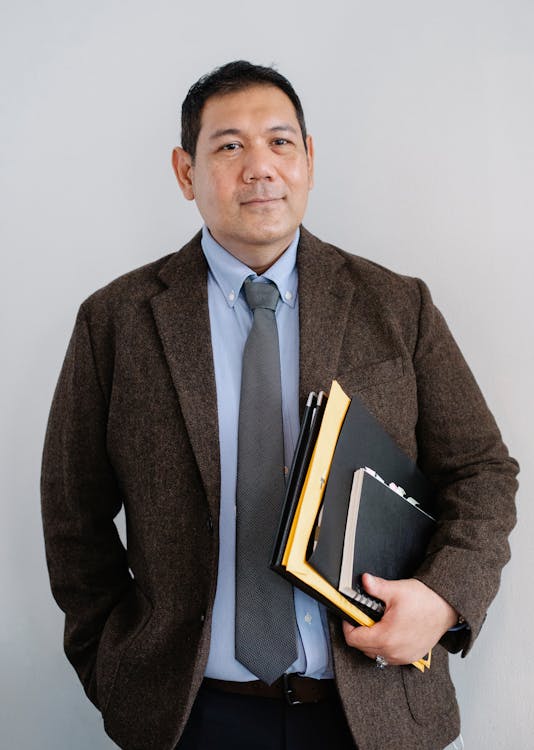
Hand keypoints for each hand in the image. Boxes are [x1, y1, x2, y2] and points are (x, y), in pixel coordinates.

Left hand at [342, 573, 457, 664]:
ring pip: (374, 654)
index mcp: (386, 637)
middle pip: (362, 648)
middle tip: (366, 616)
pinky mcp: (409, 658)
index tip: (352, 615)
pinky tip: (389, 632)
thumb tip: (364, 580)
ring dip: (371, 640)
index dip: (348, 626)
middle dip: (360, 632)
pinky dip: (383, 647)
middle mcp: (393, 652)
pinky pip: (387, 657)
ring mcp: (402, 657)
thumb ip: (376, 587)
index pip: (353, 639)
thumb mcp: (396, 590)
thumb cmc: (425, 601)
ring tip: (378, 623)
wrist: (446, 609)